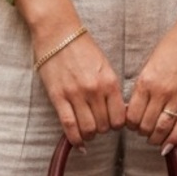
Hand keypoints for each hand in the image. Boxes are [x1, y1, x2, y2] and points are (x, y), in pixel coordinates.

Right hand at [35, 31, 125, 148]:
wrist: (58, 32)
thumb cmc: (82, 47)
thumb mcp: (104, 66)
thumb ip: (110, 89)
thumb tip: (115, 112)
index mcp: (109, 81)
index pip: (119, 118)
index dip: (116, 126)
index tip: (111, 123)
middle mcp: (94, 90)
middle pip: (104, 126)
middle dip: (102, 130)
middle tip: (97, 125)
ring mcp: (75, 94)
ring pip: (88, 129)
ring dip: (89, 135)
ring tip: (87, 131)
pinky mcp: (58, 97)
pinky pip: (69, 125)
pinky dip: (75, 139)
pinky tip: (78, 143)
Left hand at [125, 19, 176, 149]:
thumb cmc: (174, 44)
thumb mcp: (151, 63)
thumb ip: (144, 85)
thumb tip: (136, 105)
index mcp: (146, 81)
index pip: (132, 115)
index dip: (130, 125)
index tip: (132, 125)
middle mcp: (161, 91)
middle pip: (145, 124)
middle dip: (142, 132)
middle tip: (143, 132)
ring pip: (162, 128)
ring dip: (155, 137)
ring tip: (154, 139)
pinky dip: (173, 138)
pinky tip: (167, 146)